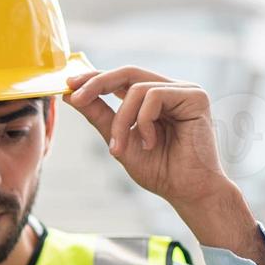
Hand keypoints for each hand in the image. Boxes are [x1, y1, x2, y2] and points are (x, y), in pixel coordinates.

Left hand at [62, 67, 233, 214]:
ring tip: (121, 147)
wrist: (187, 192)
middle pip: (127, 72)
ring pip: (136, 89)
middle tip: (75, 96)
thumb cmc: (160, 171)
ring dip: (121, 120)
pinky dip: (142, 122)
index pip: (121, 79)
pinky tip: (150, 143)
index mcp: (155, 99)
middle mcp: (170, 90)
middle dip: (97, 83)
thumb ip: (100, 117)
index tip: (68, 85)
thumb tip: (71, 95)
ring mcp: (184, 90)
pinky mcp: (195, 96)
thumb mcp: (120, 141)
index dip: (95, 78)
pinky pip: (153, 96)